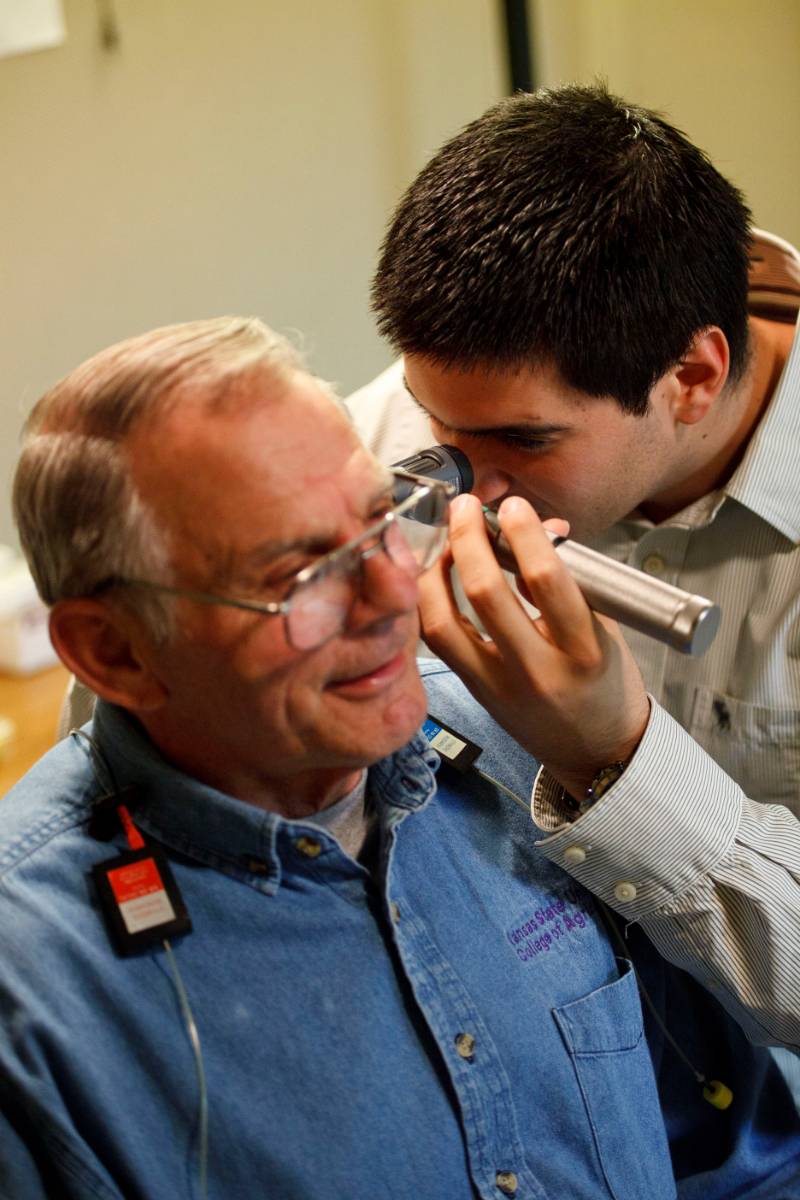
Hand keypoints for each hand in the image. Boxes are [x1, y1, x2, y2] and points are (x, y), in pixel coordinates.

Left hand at [417, 494, 649, 798]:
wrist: (596, 750)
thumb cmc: (606, 682)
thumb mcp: (605, 630)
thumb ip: (573, 579)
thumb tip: (543, 526)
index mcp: (583, 650)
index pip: (547, 580)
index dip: (525, 533)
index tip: (514, 507)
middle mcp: (537, 670)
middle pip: (485, 593)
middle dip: (469, 539)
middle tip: (466, 507)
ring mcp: (499, 685)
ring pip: (445, 622)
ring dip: (436, 571)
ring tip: (446, 541)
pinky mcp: (475, 693)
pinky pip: (439, 642)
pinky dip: (430, 603)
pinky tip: (437, 577)